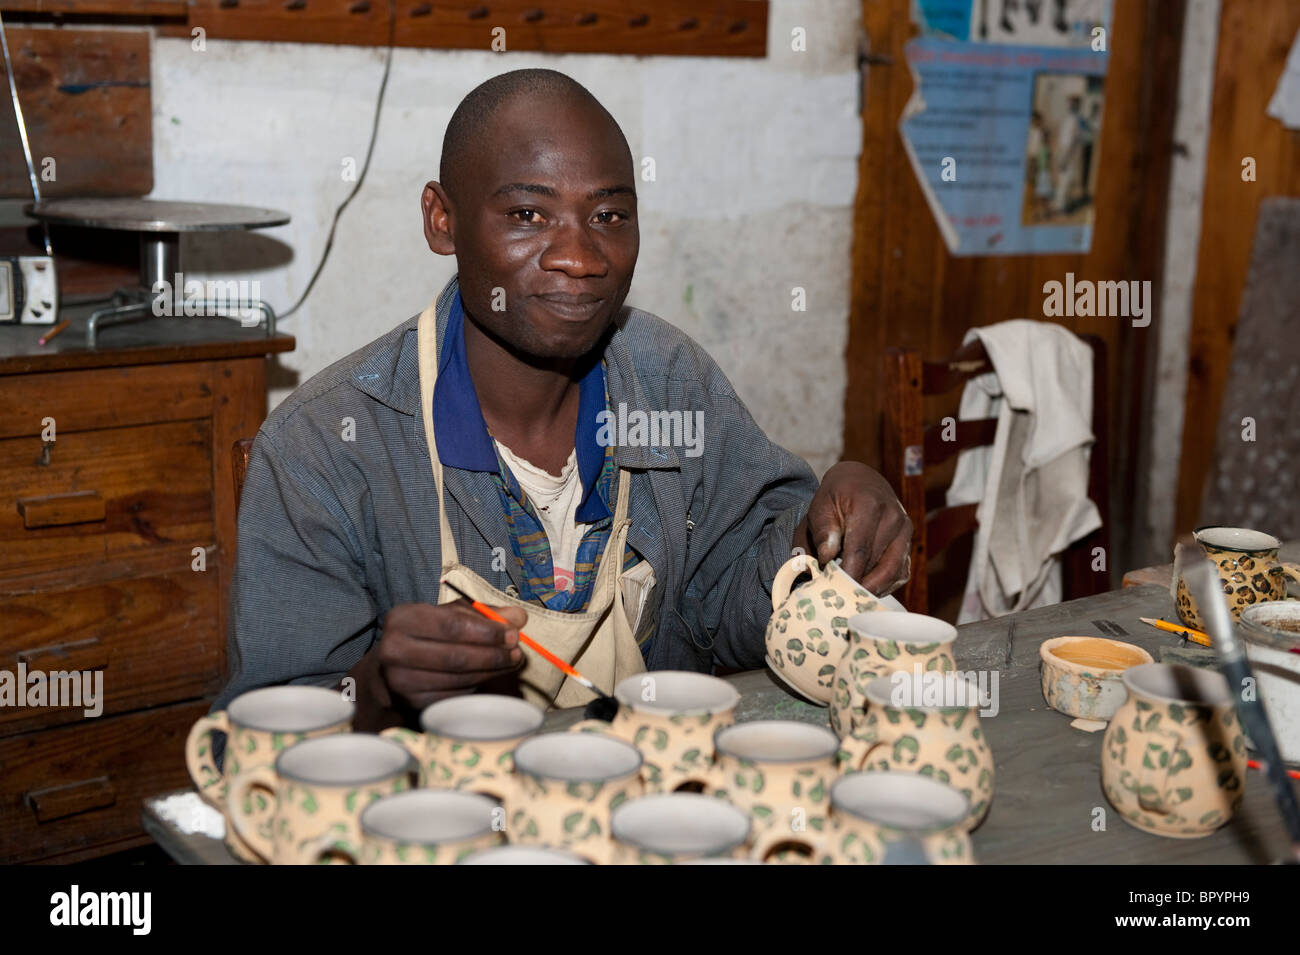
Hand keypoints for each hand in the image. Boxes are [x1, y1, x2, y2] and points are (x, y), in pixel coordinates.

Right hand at [363, 601, 526, 717]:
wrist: (396, 665)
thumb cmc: (430, 633)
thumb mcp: (452, 615)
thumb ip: (485, 614)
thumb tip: (518, 617)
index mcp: (402, 618)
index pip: (452, 625)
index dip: (487, 631)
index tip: (513, 634)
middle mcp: (393, 650)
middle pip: (455, 656)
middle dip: (493, 655)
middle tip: (517, 652)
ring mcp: (400, 680)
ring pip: (458, 678)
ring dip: (490, 671)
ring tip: (510, 663)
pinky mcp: (412, 702)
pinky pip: (454, 695)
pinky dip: (476, 685)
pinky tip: (487, 675)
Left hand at [794, 461, 912, 595]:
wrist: (859, 481)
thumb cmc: (835, 497)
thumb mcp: (820, 508)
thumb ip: (822, 532)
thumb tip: (827, 558)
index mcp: (870, 505)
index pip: (860, 549)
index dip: (847, 574)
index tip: (833, 590)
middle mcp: (894, 517)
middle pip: (877, 563)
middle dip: (857, 584)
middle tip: (838, 599)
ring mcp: (905, 530)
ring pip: (893, 571)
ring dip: (872, 589)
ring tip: (851, 598)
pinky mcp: (909, 542)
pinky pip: (901, 572)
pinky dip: (885, 586)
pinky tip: (866, 590)